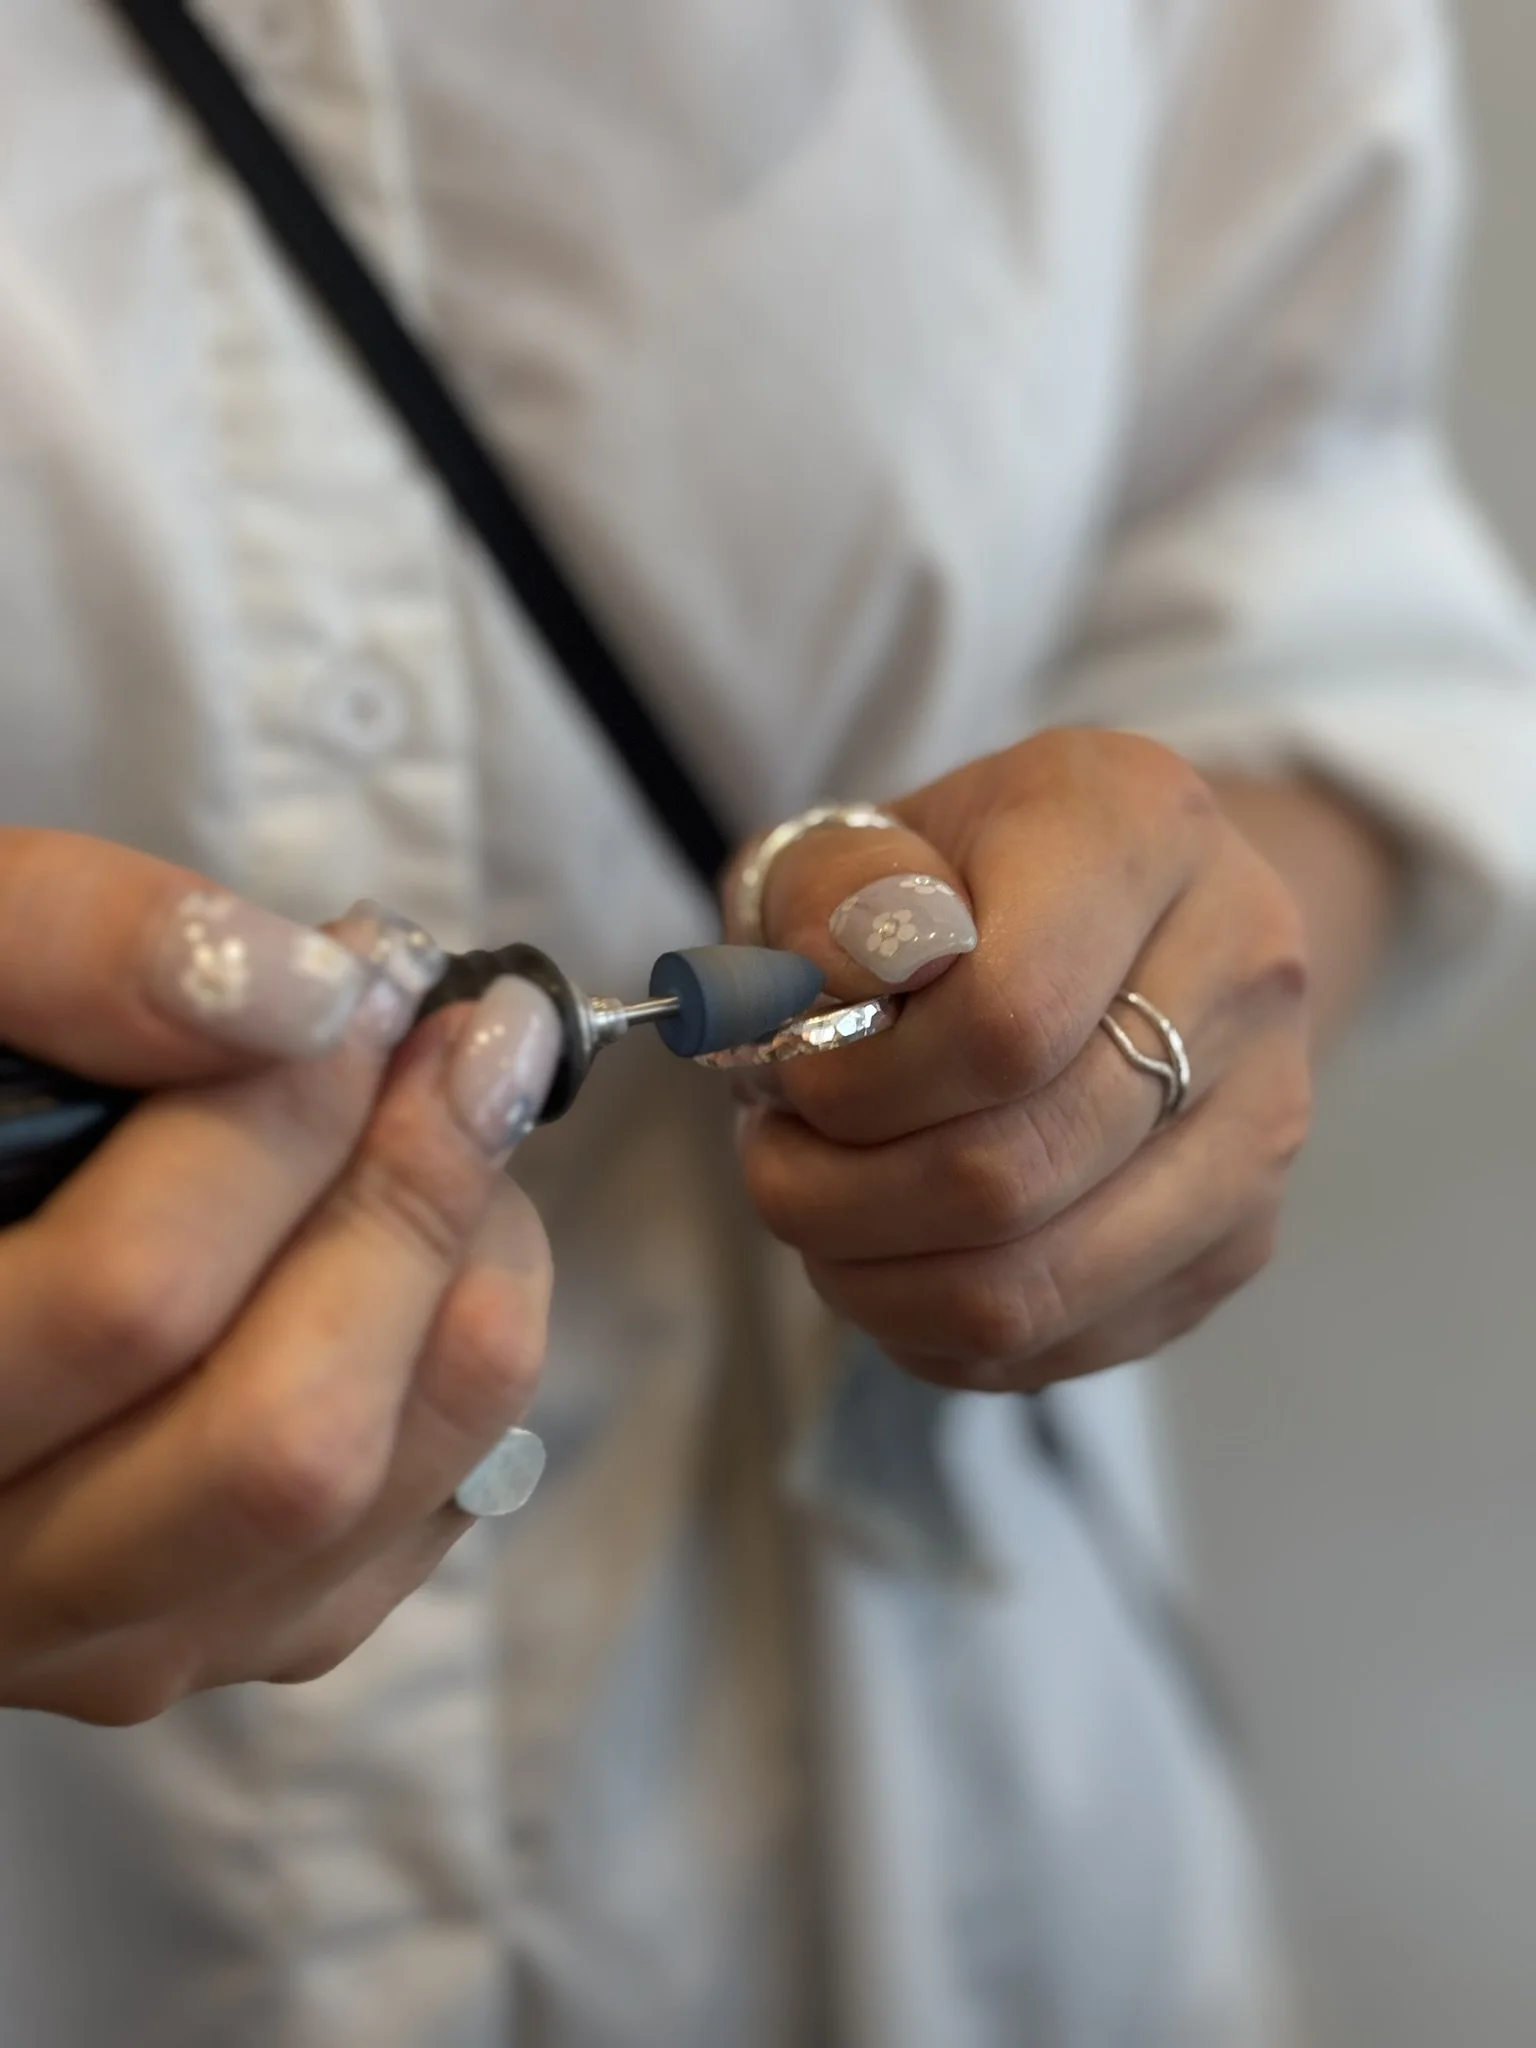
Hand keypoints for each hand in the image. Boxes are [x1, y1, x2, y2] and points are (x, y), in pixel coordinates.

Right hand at [0, 830, 557, 1722]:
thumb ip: (59, 948)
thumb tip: (308, 994)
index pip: (137, 1300)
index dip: (292, 1118)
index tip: (379, 975)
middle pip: (288, 1441)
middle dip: (413, 1202)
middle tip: (474, 1038)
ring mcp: (102, 1635)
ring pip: (364, 1502)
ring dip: (466, 1279)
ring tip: (464, 1117)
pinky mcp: (206, 1632)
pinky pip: (405, 1529)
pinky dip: (461, 1360)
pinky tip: (433, 1232)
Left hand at [726, 731, 1314, 1390]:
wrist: (1117, 920)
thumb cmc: (962, 882)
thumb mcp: (859, 838)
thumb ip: (827, 893)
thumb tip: (834, 979)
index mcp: (1143, 828)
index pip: (1003, 1021)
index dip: (863, 1083)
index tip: (796, 1072)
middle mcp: (1242, 971)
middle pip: (1010, 1172)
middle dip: (841, 1194)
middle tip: (777, 1154)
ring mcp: (1260, 1121)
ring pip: (1030, 1287)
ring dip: (872, 1277)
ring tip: (820, 1207)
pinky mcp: (1237, 1241)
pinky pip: (1053, 1344)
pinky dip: (929, 1325)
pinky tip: (891, 1250)